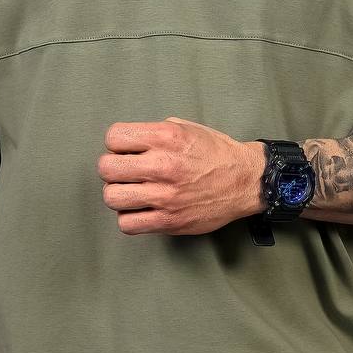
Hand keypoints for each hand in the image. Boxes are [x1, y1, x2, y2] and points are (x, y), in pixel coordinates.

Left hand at [98, 117, 264, 236]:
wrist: (246, 181)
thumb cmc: (217, 154)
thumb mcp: (187, 127)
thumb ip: (155, 132)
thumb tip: (129, 143)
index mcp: (166, 137)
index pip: (114, 137)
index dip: (117, 144)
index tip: (126, 151)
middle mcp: (163, 165)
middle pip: (106, 168)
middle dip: (112, 169)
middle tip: (125, 173)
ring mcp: (165, 196)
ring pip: (112, 197)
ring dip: (118, 194)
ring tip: (131, 192)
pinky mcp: (169, 221)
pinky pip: (127, 224)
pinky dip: (129, 218)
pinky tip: (140, 210)